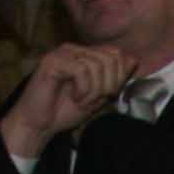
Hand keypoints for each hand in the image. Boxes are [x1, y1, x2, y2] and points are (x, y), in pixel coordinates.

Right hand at [2, 42, 137, 162]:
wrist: (40, 124)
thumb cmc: (64, 110)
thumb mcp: (98, 96)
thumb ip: (114, 79)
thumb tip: (133, 60)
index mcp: (85, 55)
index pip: (116, 54)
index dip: (119, 77)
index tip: (107, 95)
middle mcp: (74, 49)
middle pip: (111, 58)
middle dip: (109, 84)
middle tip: (94, 99)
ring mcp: (62, 53)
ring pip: (97, 65)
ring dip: (94, 91)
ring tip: (82, 100)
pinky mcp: (52, 61)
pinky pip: (81, 70)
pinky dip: (83, 89)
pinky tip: (74, 97)